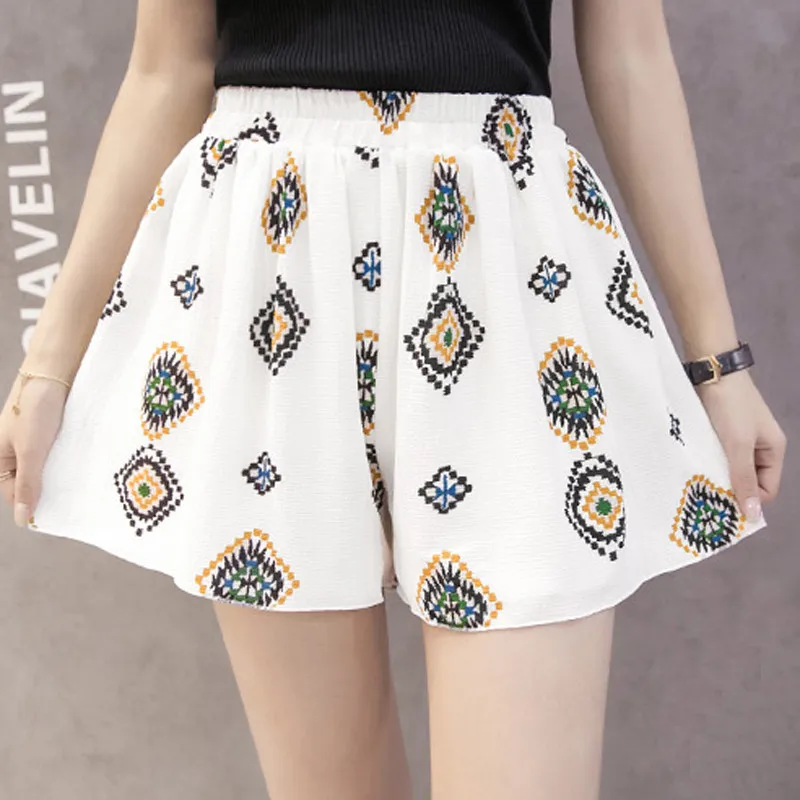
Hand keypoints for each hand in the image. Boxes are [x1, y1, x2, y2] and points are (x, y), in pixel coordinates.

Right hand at [0, 375, 70, 526]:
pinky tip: (81, 465)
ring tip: (78, 482)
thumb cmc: (36, 410)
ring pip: (46, 469)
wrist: (56, 374)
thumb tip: (21, 519)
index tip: (57, 510)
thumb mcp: (30, 451)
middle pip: (30, 482)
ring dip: (60, 475)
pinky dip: (67, 461)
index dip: (32, 503)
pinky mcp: (51, 434)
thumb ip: (27, 484)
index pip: (13, 494)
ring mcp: (32, 442)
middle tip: (71, 497)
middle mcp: (13, 452)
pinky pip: (57, 455)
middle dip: (48, 489)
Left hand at [695, 368, 786, 521]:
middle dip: (731, 489)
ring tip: (698, 485)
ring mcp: (738, 439)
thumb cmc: (731, 407)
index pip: (767, 489)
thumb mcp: (738, 445)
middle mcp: (758, 447)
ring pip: (730, 469)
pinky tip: (693, 469)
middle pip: (748, 481)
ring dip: (717, 476)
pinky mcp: (719, 432)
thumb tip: (753, 515)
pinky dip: (708, 463)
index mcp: (773, 450)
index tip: (724, 507)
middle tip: (706, 498)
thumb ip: (744, 478)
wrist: (712, 372)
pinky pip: (717, 456)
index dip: (750, 500)